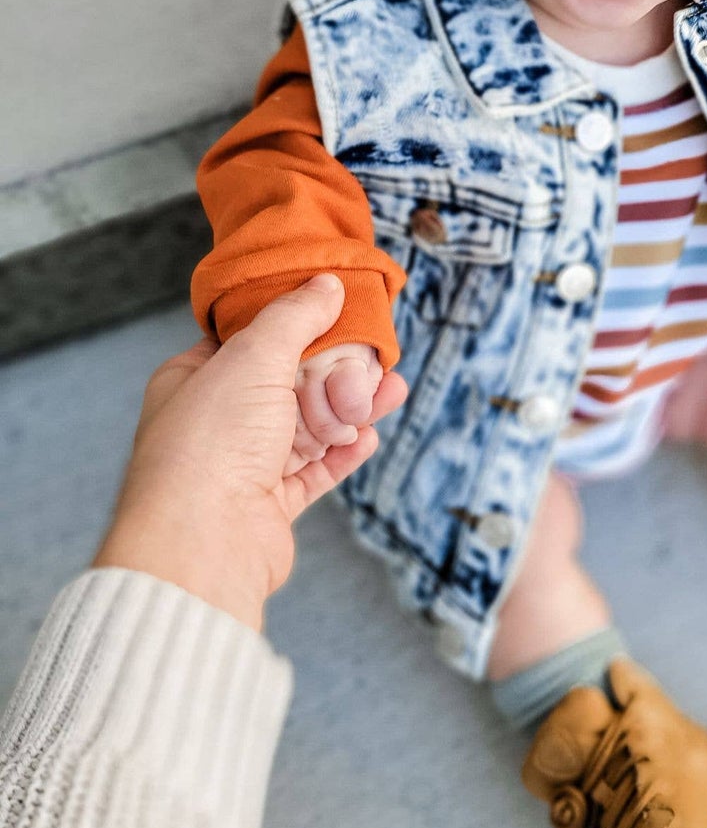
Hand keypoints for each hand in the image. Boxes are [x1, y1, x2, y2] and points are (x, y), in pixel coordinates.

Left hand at [92, 275, 407, 630]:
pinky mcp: (270, 503)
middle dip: (337, 373)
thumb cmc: (210, 446)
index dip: (297, 327)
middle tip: (376, 362)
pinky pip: (316, 470)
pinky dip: (344, 452)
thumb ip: (295, 317)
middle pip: (290, 384)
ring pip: (310, 427)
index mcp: (195, 380)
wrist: (204, 543)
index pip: (251, 341)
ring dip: (351, 410)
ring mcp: (244, 465)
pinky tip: (367, 437)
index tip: (339, 314)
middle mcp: (217, 422)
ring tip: (390, 393)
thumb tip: (325, 284)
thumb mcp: (254, 358)